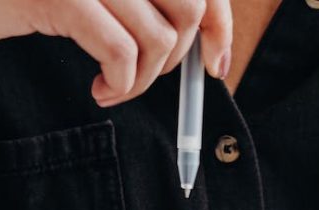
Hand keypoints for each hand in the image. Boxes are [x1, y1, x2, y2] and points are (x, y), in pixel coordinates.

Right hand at [0, 0, 231, 106]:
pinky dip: (120, 85)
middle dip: (175, 58)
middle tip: (142, 75)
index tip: (217, 63)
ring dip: (142, 80)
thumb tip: (209, 42)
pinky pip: (121, 54)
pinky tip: (100, 92)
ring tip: (114, 86)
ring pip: (158, 36)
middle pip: (187, 4)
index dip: (219, 23)